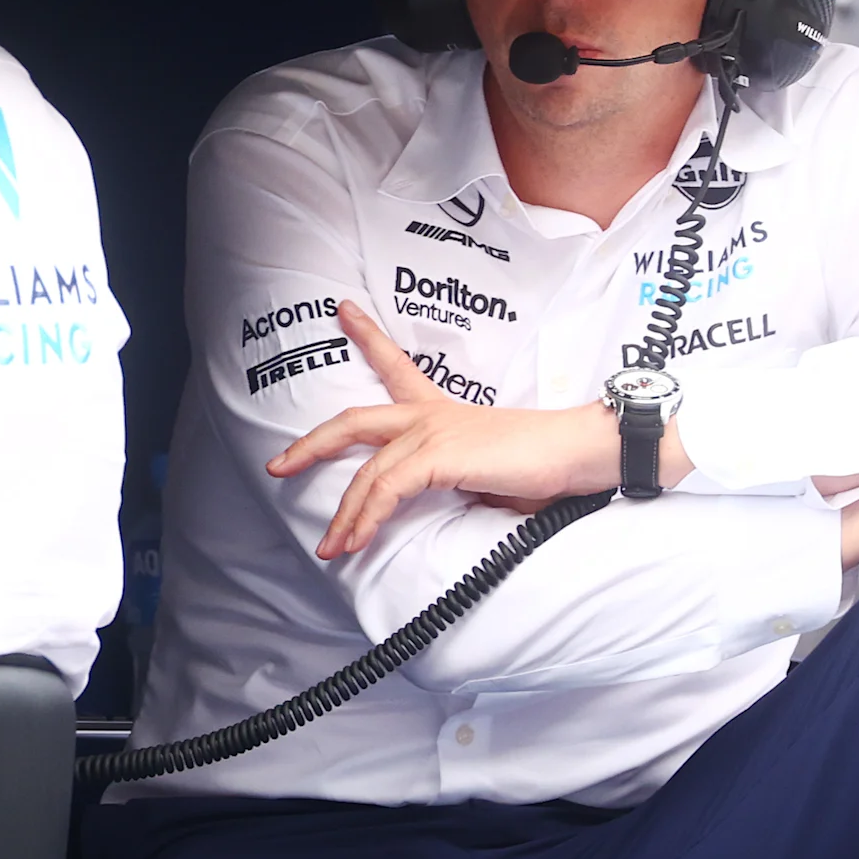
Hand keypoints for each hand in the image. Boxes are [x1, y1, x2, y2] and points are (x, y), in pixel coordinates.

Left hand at [268, 304, 621, 560]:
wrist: (581, 453)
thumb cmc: (544, 468)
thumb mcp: (486, 475)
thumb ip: (453, 482)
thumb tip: (433, 510)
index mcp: (442, 412)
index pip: (397, 367)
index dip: (368, 337)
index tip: (344, 310)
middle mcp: (432, 416)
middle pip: (355, 422)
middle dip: (311, 445)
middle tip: (277, 465)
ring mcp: (434, 431)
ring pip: (367, 472)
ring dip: (345, 515)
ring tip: (330, 547)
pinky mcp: (440, 454)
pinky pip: (388, 489)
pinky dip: (367, 518)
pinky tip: (355, 541)